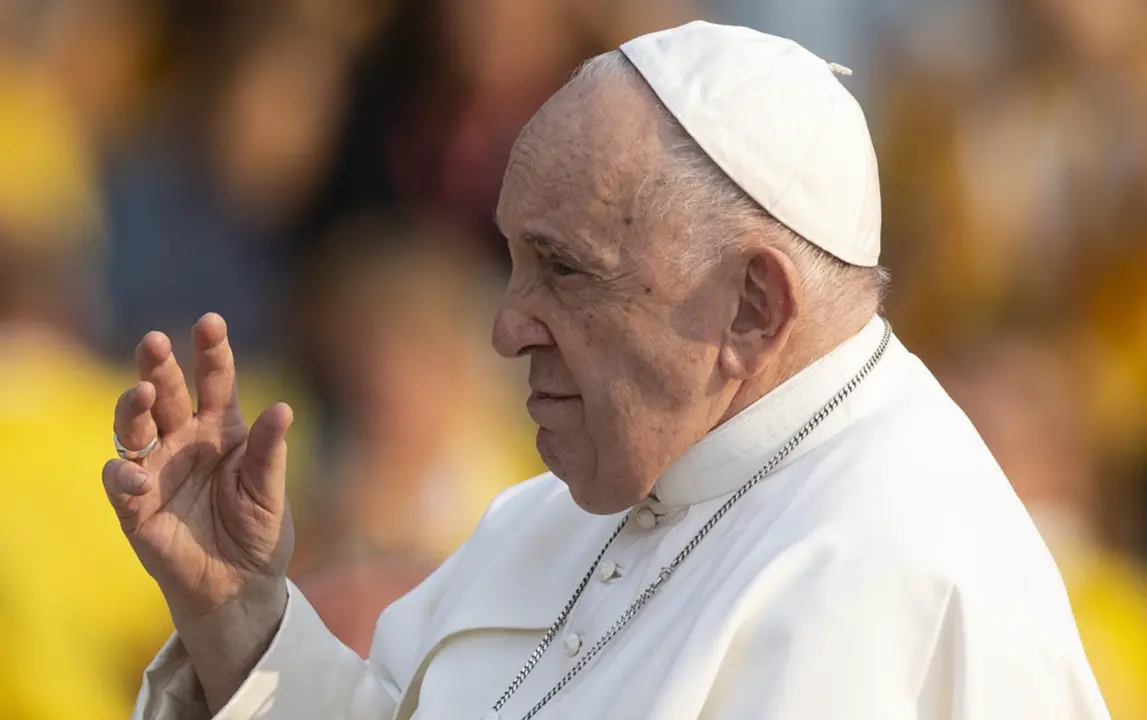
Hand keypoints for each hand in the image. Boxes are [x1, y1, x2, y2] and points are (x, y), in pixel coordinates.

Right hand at [103, 314, 293, 707]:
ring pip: (133, 426)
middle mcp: (185, 441)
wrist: (240, 586)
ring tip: (141, 394)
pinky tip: (136, 475)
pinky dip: (124, 474)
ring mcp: (157, 469)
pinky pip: (120, 480)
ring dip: (132, 407)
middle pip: (166, 392)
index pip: (215, 380)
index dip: (212, 351)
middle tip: (155, 341)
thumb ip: (270, 453)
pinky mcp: (135, 506)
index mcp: (223, 430)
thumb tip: (283, 408)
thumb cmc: (259, 533)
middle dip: (158, 365)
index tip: (211, 322)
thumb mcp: (270, 492)